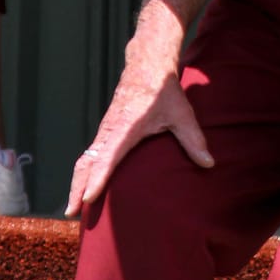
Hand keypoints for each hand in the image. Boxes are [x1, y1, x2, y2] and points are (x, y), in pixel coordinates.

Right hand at [66, 67, 213, 217]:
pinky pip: (89, 155)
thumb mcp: (182, 115)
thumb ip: (194, 140)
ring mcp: (104, 131)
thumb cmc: (164, 91)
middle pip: (85, 163)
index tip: (89, 199)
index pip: (107, 158)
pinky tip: (83, 187)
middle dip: (76, 188)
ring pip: (84, 160)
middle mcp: (109, 131)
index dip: (98, 179)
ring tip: (72, 209)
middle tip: (70, 213)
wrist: (147, 66)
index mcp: (125, 129)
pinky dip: (82, 172)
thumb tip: (209, 164)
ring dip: (76, 182)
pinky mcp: (105, 131)